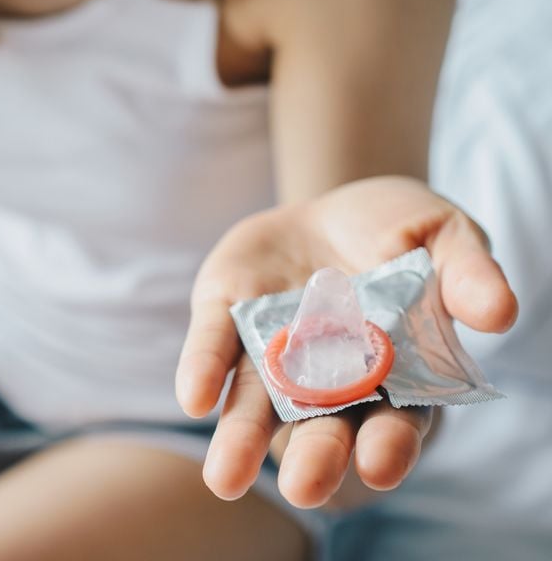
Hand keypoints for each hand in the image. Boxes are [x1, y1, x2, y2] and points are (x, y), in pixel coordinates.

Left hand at [175, 176, 517, 506]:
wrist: (332, 205)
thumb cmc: (399, 230)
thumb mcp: (444, 235)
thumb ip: (466, 272)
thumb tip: (498, 311)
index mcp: (391, 372)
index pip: (395, 420)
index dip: (389, 445)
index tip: (379, 465)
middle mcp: (326, 377)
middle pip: (321, 426)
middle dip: (313, 456)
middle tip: (303, 486)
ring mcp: (272, 351)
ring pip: (255, 406)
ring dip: (240, 440)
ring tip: (225, 478)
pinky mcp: (227, 318)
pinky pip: (213, 348)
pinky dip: (203, 371)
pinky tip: (194, 398)